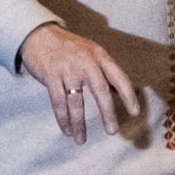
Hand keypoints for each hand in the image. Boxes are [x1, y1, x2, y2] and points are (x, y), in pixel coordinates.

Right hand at [16, 25, 142, 143]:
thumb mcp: (90, 52)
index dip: (128, 95)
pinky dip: (63, 119)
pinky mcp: (50, 76)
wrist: (39, 35)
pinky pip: (58, 102)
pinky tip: (67, 131)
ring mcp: (67, 69)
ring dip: (79, 123)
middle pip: (100, 91)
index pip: (119, 77)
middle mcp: (86, 61)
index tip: (135, 112)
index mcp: (100, 55)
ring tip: (81, 140)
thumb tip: (117, 94)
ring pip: (76, 102)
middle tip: (112, 131)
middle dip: (107, 113)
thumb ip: (103, 70)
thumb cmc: (69, 48)